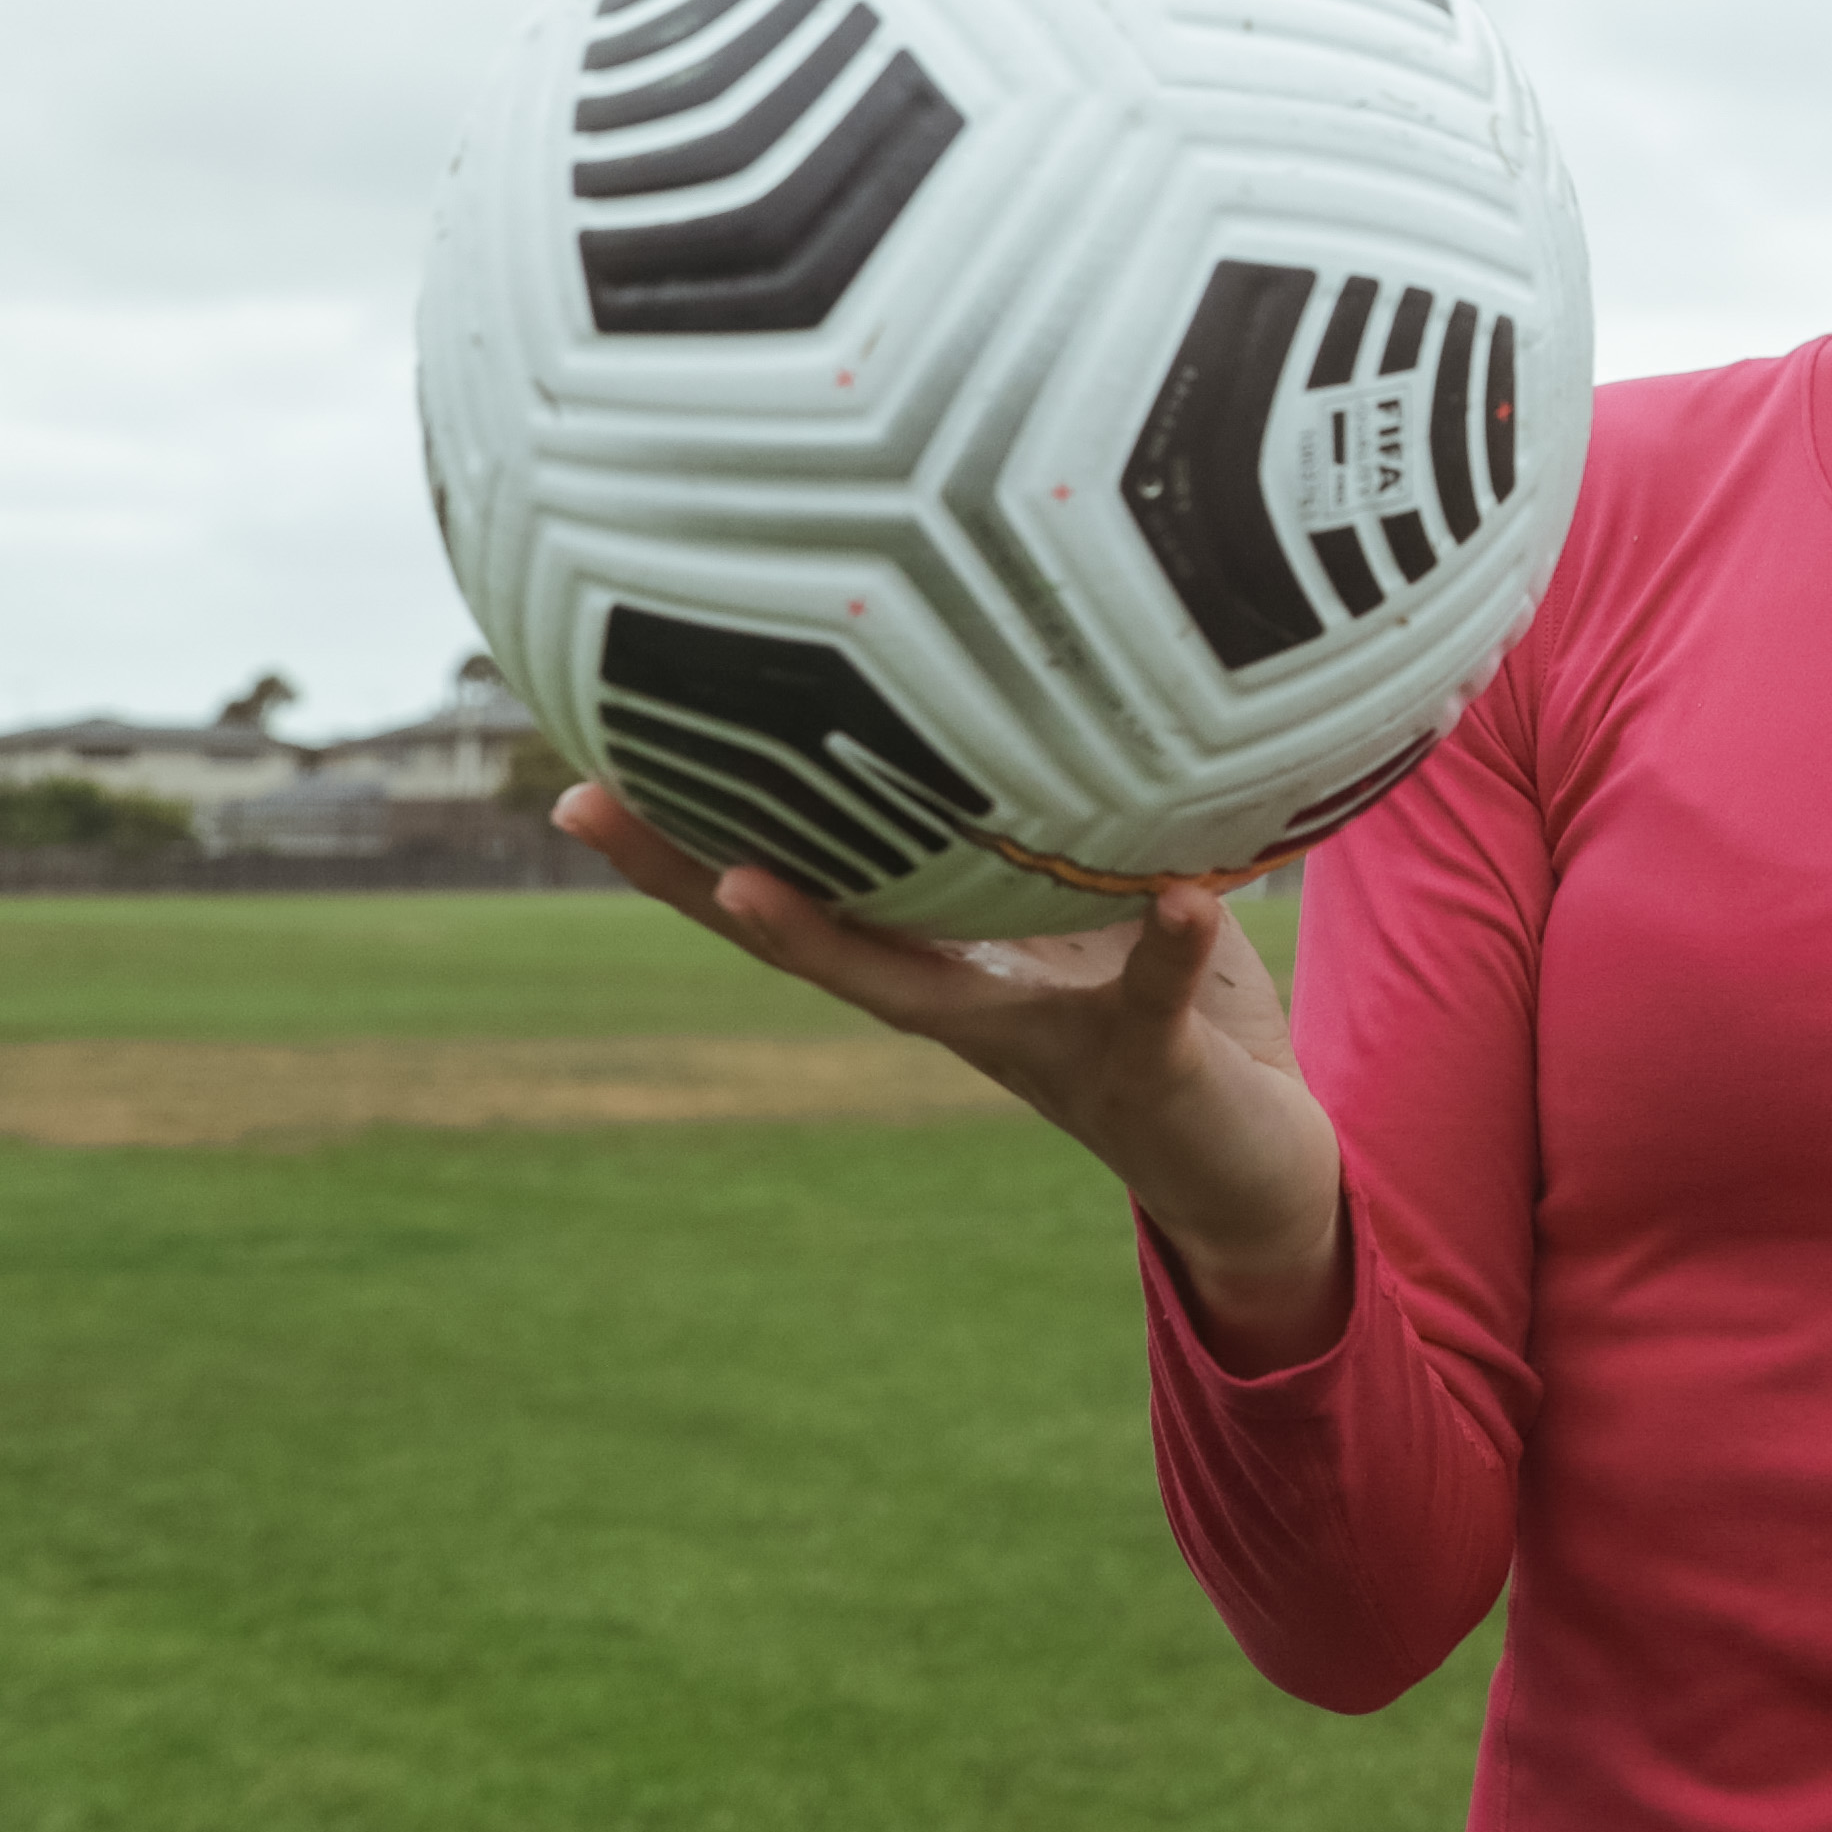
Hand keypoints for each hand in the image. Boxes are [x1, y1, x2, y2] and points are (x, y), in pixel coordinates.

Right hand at [552, 783, 1349, 1367]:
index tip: (583, 760)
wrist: (1249, 1162)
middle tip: (582, 804)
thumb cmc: (1160, 1003)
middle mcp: (960, 1004)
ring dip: (830, 943)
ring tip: (747, 883)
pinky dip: (1169, 948)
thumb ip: (1054, 814)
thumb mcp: (1094, 898)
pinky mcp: (1147, 1061)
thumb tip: (1016, 670)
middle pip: (801, 941)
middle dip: (691, 878)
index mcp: (940, 956)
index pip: (799, 881)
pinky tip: (1182, 896)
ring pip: (920, 996)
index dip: (692, 833)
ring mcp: (1042, 1042)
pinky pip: (1154, 998)